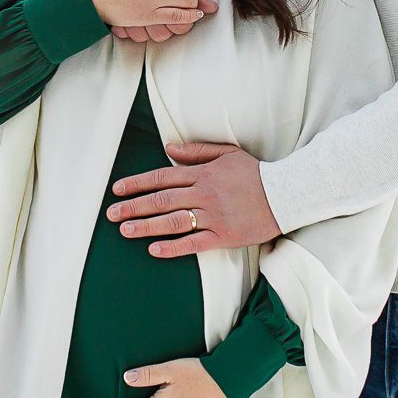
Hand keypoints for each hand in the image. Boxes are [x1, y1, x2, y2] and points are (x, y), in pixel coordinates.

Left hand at [107, 142, 281, 255]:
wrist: (286, 194)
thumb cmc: (256, 173)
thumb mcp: (227, 153)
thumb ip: (197, 151)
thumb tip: (169, 148)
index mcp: (203, 174)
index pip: (163, 176)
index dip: (138, 183)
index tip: (117, 189)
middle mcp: (204, 194)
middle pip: (161, 200)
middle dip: (133, 206)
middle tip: (111, 214)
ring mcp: (213, 216)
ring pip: (173, 222)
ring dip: (146, 226)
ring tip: (125, 230)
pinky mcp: (223, 236)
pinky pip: (193, 243)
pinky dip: (173, 247)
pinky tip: (154, 249)